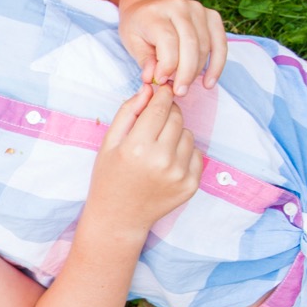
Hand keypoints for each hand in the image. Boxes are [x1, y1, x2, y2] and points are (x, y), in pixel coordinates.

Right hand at [88, 86, 200, 231]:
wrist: (119, 217)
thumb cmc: (109, 177)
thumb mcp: (109, 142)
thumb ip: (128, 112)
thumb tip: (149, 90)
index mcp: (138, 147)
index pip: (161, 107)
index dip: (163, 95)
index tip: (163, 90)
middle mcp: (162, 160)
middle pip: (177, 118)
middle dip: (168, 113)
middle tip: (155, 122)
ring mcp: (179, 174)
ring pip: (188, 134)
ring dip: (176, 134)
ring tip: (158, 147)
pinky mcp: (191, 185)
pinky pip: (197, 154)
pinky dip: (184, 153)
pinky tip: (167, 162)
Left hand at [117, 0, 227, 94]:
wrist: (150, 2)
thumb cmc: (139, 25)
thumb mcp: (131, 40)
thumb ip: (143, 59)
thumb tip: (152, 78)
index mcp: (156, 13)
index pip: (168, 41)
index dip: (167, 65)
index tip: (161, 82)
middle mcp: (180, 7)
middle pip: (190, 44)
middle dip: (186, 73)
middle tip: (179, 92)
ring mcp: (199, 10)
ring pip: (205, 46)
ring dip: (197, 71)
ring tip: (185, 87)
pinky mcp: (212, 16)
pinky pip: (220, 43)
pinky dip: (217, 65)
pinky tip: (209, 82)